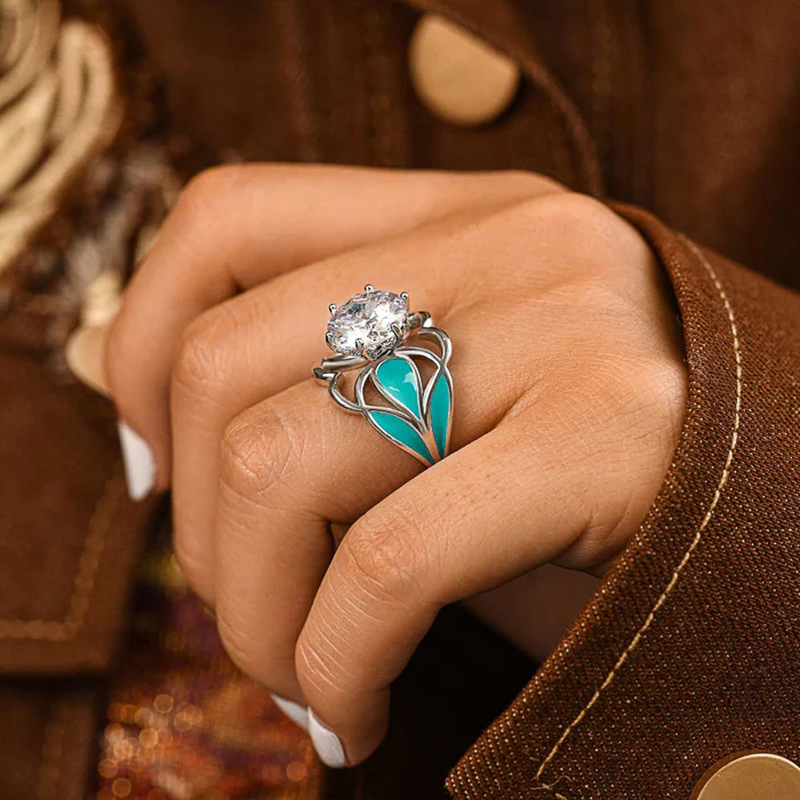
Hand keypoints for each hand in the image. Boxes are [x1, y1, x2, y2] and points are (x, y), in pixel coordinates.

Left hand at [106, 165, 685, 765]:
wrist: (779, 496)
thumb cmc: (589, 462)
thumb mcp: (448, 389)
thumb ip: (318, 378)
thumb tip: (134, 406)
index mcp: (458, 217)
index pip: (230, 218)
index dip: (142, 343)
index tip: (154, 467)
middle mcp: (508, 248)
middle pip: (226, 364)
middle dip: (198, 532)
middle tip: (248, 619)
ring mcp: (567, 329)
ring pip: (282, 461)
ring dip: (256, 612)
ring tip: (301, 675)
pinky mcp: (618, 435)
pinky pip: (395, 561)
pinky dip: (338, 660)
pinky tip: (358, 708)